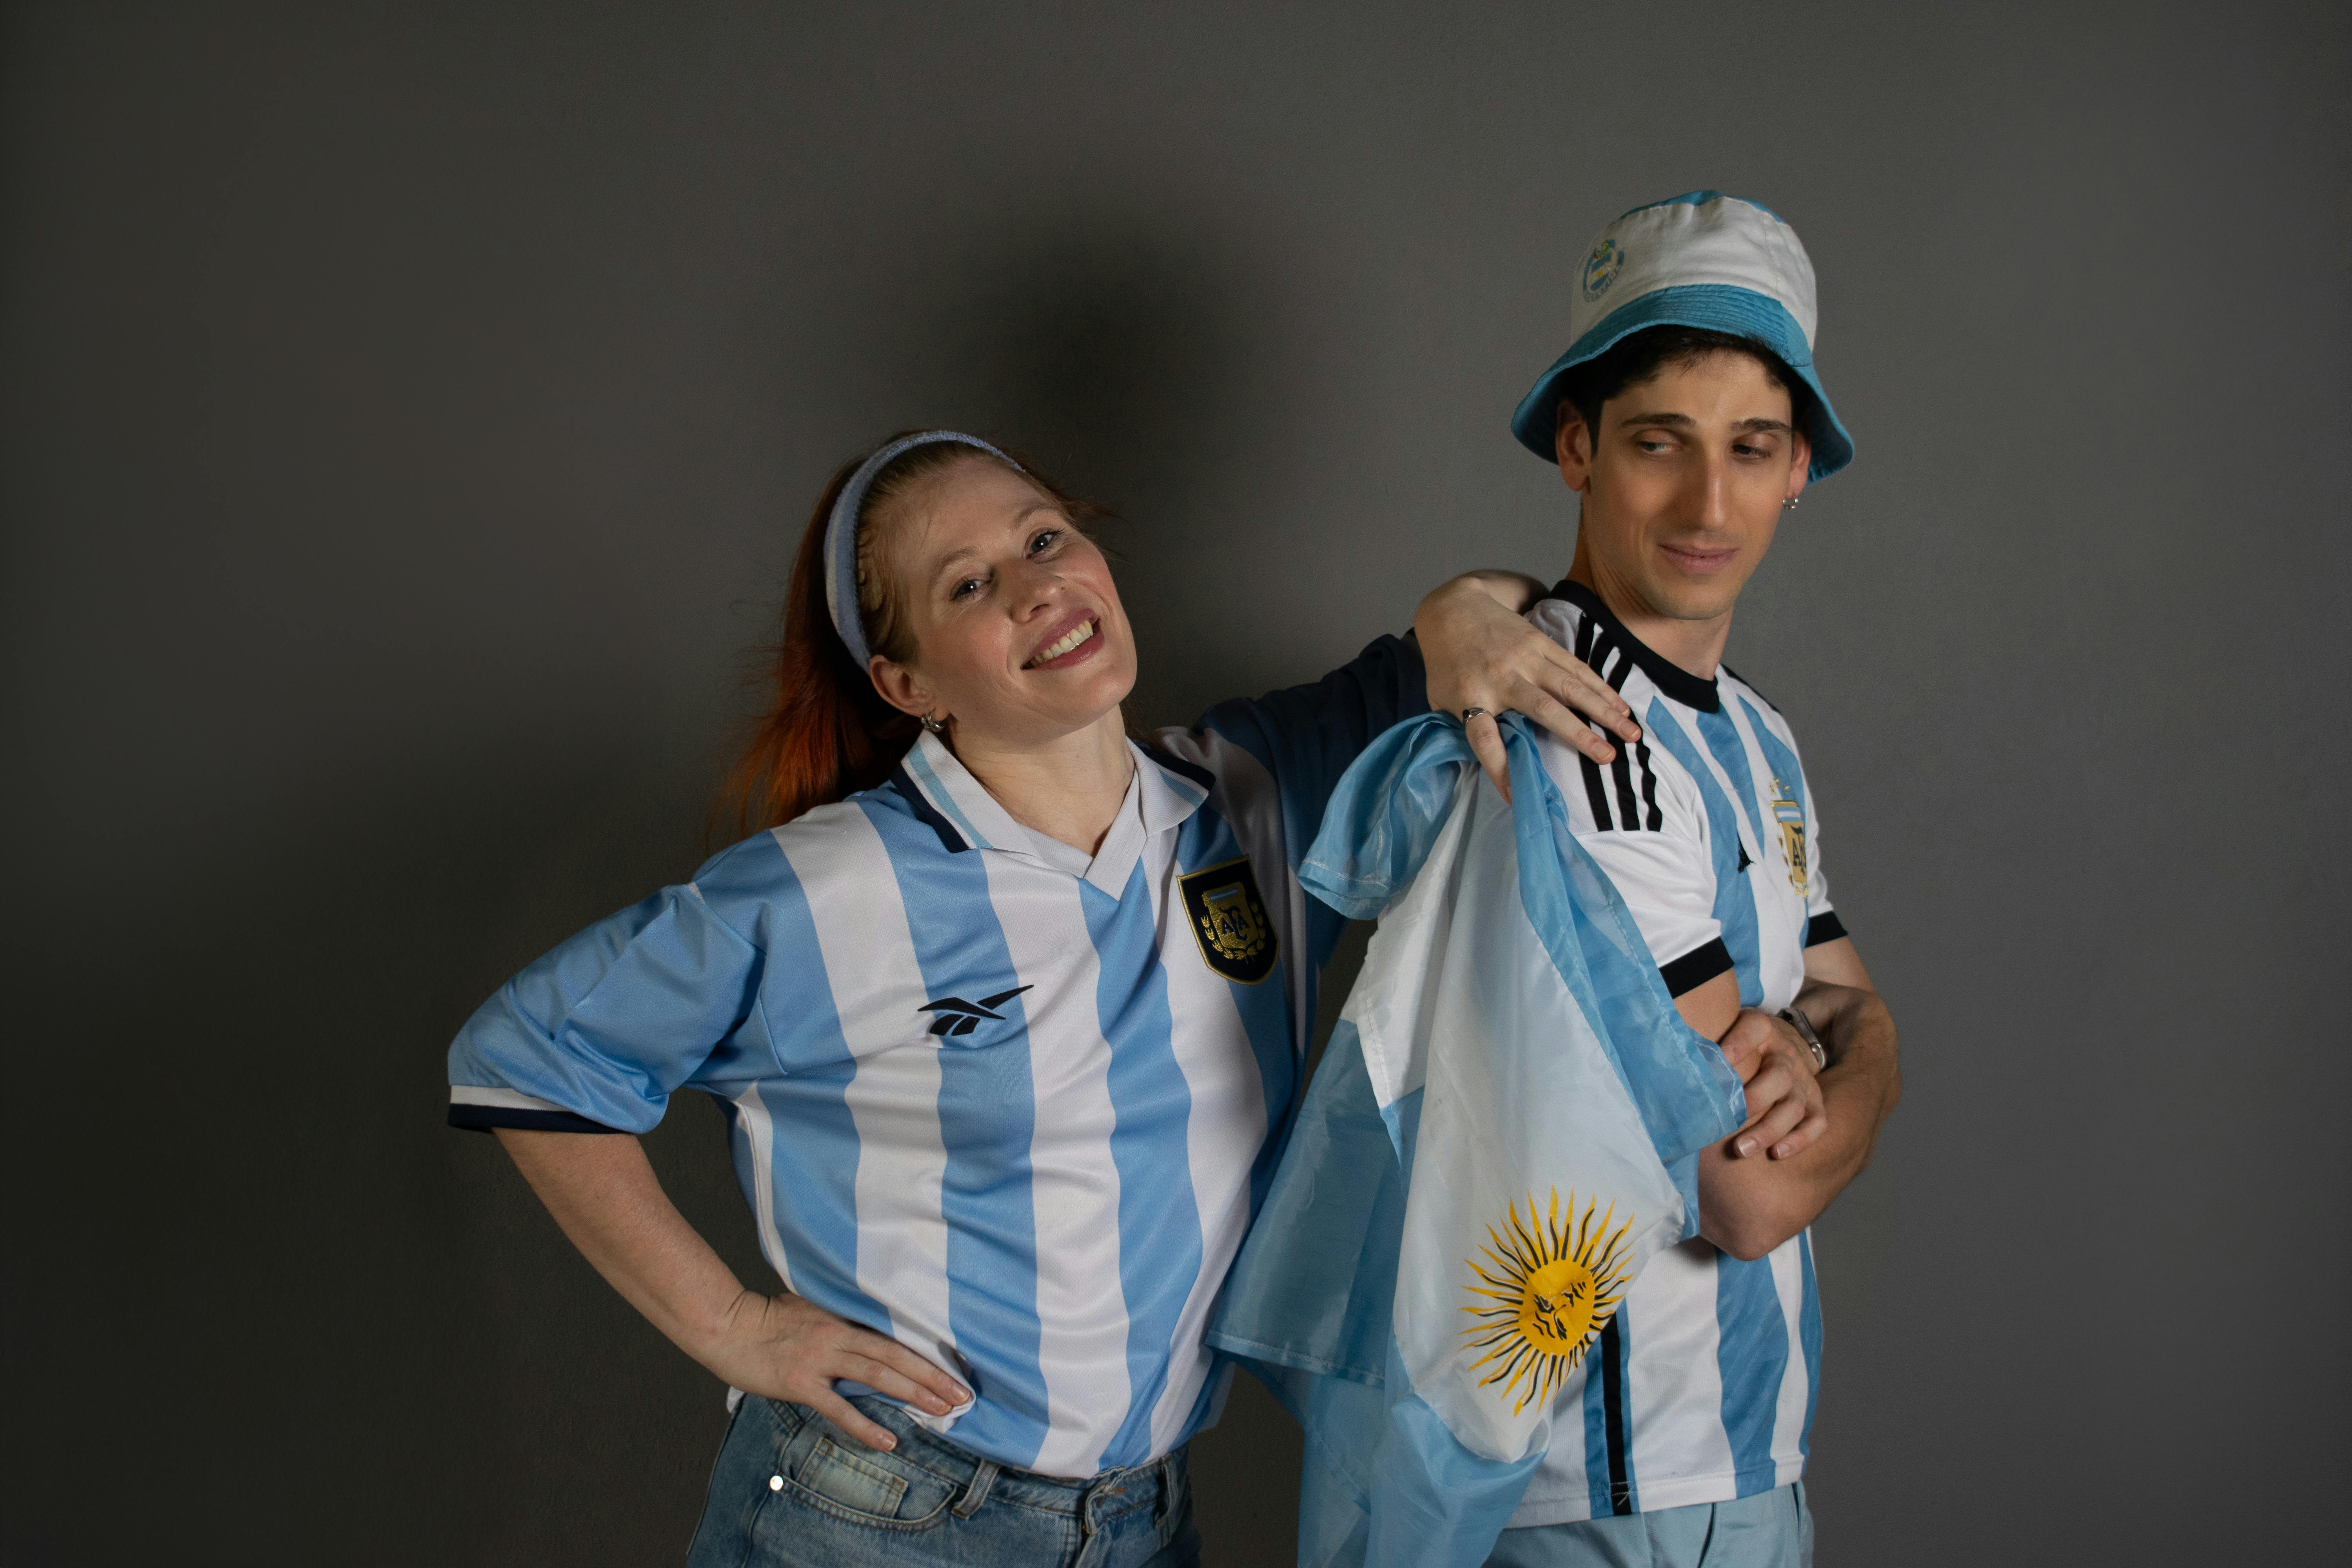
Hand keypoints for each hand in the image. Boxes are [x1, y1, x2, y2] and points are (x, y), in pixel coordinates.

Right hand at [696, 1289, 971, 1450]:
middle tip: (963, 1394)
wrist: (728, 1325)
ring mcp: (820, 1359)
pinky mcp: (801, 1382)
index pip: (894, 1335)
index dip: (926, 1351)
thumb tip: (868, 1324)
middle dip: (932, 1375)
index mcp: (843, 1317)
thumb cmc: (768, 1317)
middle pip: (895, 1355)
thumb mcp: (811, 1305)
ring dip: (912, 1392)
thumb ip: (840, 1314)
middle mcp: (838, 1335)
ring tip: (942, 1409)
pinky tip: (888, 1440)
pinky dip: (864, 1425)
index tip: (955, 1366)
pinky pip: (839, 1407)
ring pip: (877, 1375)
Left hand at [1414, 574, 1641, 802]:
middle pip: (1543, 710)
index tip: (1515, 796)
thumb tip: (1477, 764)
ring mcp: (1525, 659)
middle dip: (1577, 734)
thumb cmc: (1445, 663)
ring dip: (1602, 710)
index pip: (1484, 738)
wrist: (1452, 608)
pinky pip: (1575, 667)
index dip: (1498, 767)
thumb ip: (1459, 726)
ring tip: (1631, 733)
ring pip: (1569, 687)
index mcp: (1470, 697)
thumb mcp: (1439, 697)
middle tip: (1607, 758)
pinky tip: (1621, 706)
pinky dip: (1600, 687)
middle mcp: (1501, 678)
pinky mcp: (1541, 643)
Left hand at [1718, 1008, 1827, 1160]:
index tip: (1719, 1058)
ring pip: (1794, 1106)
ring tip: (1742, 1149)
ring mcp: (1803, 1080)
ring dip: (1769, 1130)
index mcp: (1764, 1031)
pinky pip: (1816, 1122)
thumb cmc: (1743, 1039)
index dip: (1738, 1043)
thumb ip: (1708, 1034)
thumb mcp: (1728, 1025)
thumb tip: (1674, 1051)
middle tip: (1727, 1120)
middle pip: (1778, 1077)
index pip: (1755, 1029)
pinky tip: (1777, 1154)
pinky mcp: (1815, 1101)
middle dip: (1754, 1100)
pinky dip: (1800, 1139)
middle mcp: (1786, 1056)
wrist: (1784, 1041)